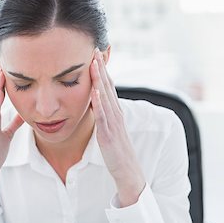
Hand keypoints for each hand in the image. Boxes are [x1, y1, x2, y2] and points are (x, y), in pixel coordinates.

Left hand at [90, 48, 145, 206]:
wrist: (129, 174)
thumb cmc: (118, 154)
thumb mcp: (111, 131)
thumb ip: (105, 118)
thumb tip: (96, 106)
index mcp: (116, 114)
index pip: (109, 87)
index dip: (103, 71)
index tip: (96, 54)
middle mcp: (116, 115)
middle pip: (109, 87)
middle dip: (102, 67)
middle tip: (96, 48)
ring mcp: (113, 125)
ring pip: (106, 97)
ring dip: (100, 79)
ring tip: (94, 61)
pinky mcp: (109, 136)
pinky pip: (103, 117)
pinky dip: (99, 102)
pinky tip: (94, 90)